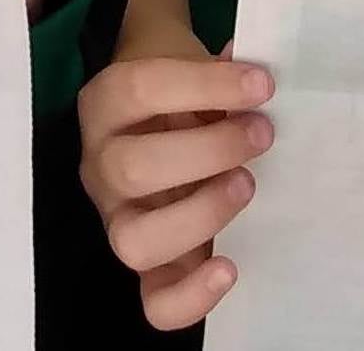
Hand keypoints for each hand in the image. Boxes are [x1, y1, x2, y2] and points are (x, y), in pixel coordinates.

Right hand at [81, 43, 274, 330]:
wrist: (160, 110)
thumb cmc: (179, 85)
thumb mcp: (190, 60)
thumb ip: (218, 64)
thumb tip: (258, 69)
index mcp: (104, 105)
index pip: (139, 90)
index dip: (204, 85)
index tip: (263, 84)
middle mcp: (99, 165)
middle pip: (131, 168)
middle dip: (208, 150)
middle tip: (261, 135)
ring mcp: (118, 219)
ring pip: (133, 240)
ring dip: (200, 215)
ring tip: (246, 185)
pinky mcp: (147, 265)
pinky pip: (154, 303)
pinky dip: (192, 296)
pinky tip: (229, 267)